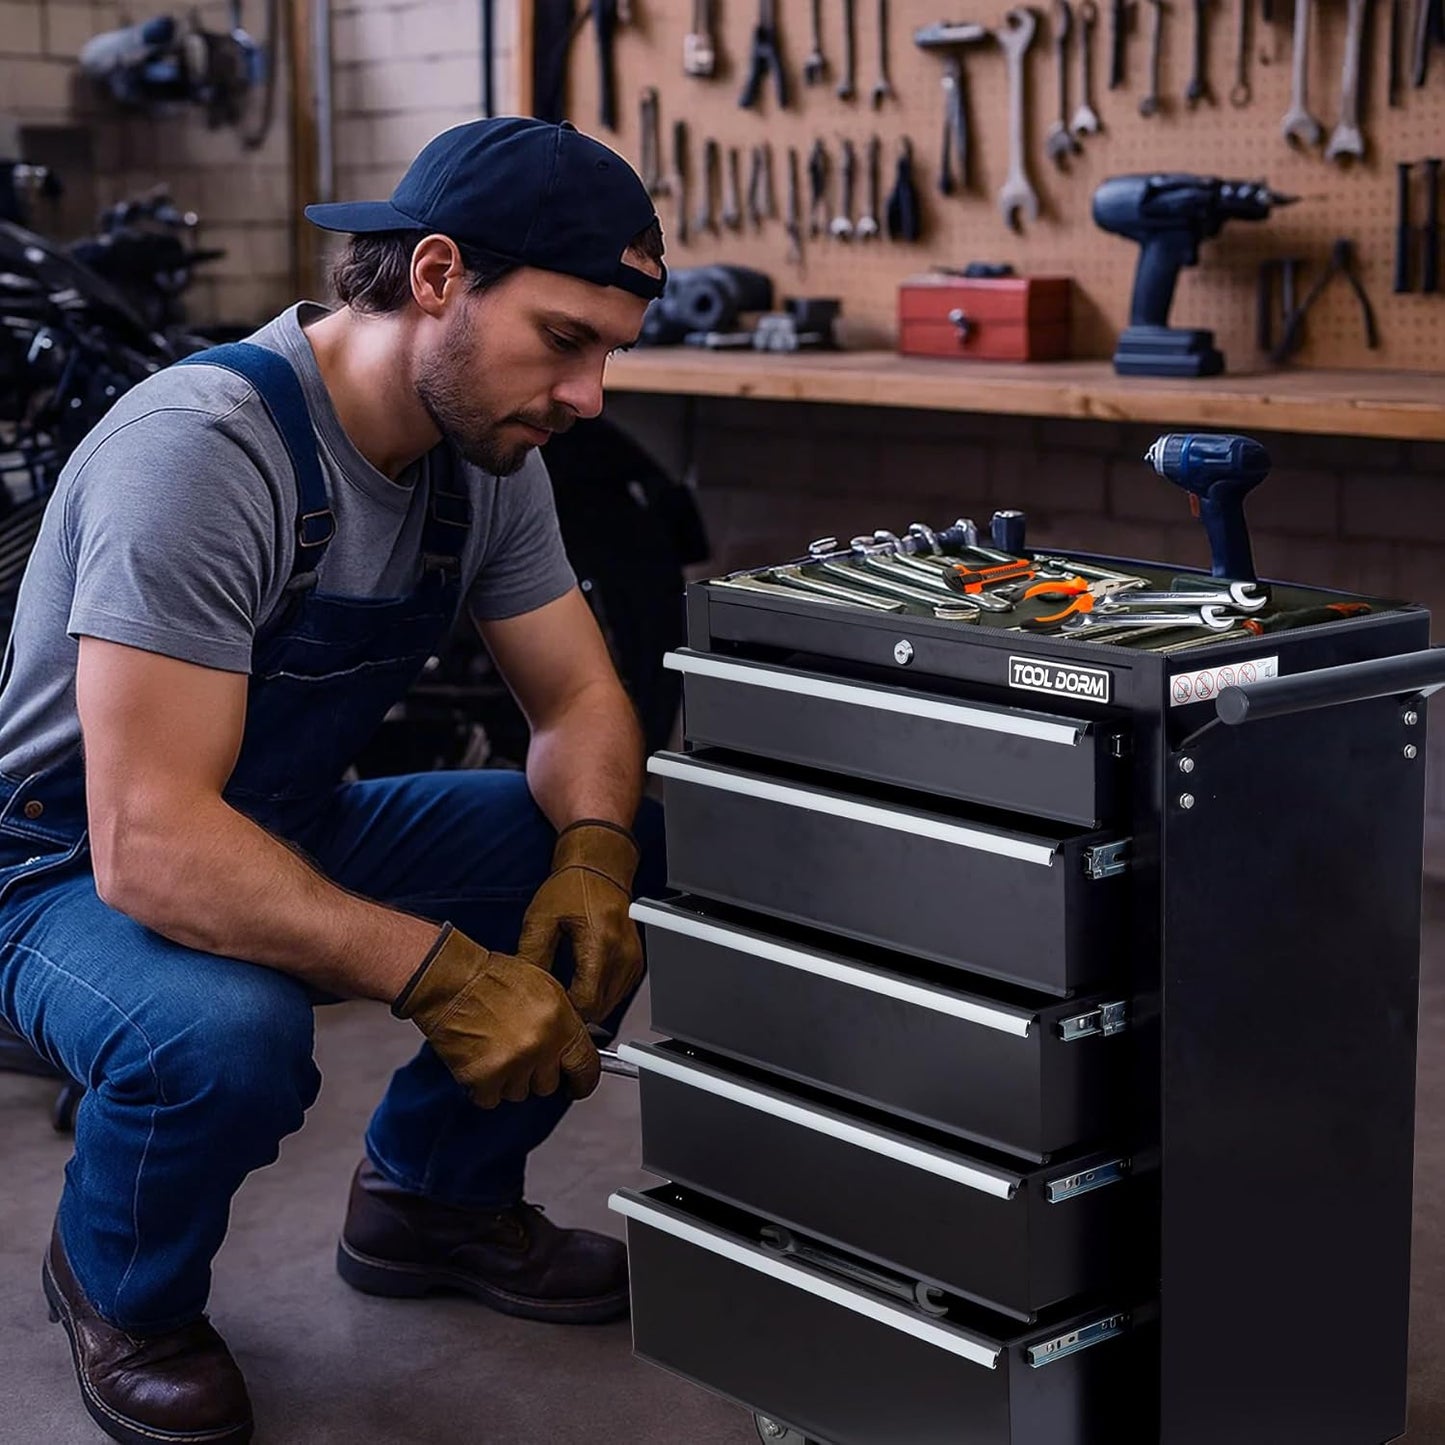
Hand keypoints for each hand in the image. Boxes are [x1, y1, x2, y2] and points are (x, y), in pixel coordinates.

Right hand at [391, 923, 599, 1107]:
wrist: (451, 982)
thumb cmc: (492, 979)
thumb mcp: (545, 989)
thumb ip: (563, 1022)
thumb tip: (571, 1046)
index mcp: (560, 1022)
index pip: (586, 1066)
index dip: (582, 1081)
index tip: (577, 1086)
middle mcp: (540, 1046)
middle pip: (548, 1084)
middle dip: (535, 1073)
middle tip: (518, 1052)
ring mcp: (513, 1064)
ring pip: (519, 1093)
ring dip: (508, 1079)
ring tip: (495, 1049)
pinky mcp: (484, 1078)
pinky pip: (490, 1099)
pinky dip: (483, 1087)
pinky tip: (479, 1060)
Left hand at [517, 819, 643, 1023]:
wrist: (599, 867)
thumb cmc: (573, 886)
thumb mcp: (541, 918)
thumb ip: (532, 956)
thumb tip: (525, 990)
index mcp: (601, 944)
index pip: (586, 1003)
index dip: (564, 1011)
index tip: (546, 1007)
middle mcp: (623, 955)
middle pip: (600, 1009)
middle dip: (574, 1010)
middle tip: (550, 1001)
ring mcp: (632, 960)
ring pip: (610, 1005)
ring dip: (587, 1004)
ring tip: (563, 990)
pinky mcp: (635, 962)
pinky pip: (617, 993)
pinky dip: (599, 994)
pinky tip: (580, 982)